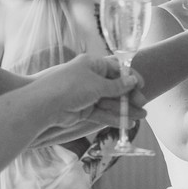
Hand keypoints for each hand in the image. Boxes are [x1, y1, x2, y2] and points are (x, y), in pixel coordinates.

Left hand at [26, 54, 143, 144]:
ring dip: (124, 110)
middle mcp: (90, 78)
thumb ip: (117, 86)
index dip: (130, 77)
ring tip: (140, 118)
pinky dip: (114, 118)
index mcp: (92, 64)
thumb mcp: (97, 84)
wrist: (45, 104)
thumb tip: (133, 80)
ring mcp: (86, 94)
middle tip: (143, 106)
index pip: (116, 69)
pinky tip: (126, 123)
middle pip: (114, 87)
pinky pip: (102, 113)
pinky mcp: (83, 110)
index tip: (142, 86)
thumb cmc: (71, 87)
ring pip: (109, 102)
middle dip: (129, 97)